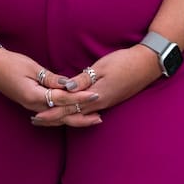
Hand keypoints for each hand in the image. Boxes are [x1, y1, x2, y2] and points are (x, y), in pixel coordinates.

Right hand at [0, 48, 101, 125]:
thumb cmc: (11, 63)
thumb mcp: (32, 68)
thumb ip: (50, 78)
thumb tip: (67, 85)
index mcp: (34, 96)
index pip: (62, 99)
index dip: (80, 98)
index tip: (95, 95)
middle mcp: (33, 106)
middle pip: (61, 115)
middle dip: (81, 115)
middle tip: (100, 117)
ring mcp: (31, 107)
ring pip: (57, 117)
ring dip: (74, 118)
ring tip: (91, 119)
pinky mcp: (30, 104)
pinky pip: (50, 114)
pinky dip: (63, 116)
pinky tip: (71, 115)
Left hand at [30, 44, 161, 125]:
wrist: (148, 65)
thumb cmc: (124, 62)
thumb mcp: (102, 67)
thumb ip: (83, 79)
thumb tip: (66, 89)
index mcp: (96, 96)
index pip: (68, 107)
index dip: (52, 112)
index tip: (36, 116)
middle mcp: (100, 103)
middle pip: (72, 114)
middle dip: (53, 118)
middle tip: (35, 121)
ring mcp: (106, 102)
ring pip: (80, 114)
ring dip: (64, 116)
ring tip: (49, 118)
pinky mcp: (110, 99)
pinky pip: (89, 110)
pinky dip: (76, 112)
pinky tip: (72, 112)